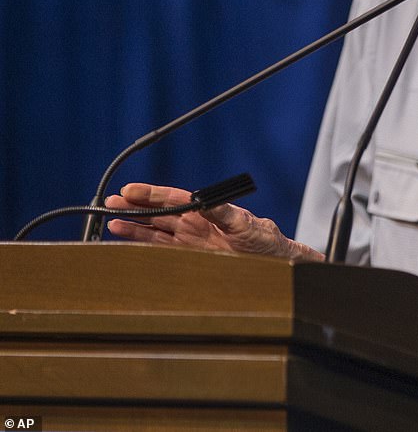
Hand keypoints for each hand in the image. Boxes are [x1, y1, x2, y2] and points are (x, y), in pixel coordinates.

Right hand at [105, 183, 322, 260]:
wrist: (273, 261)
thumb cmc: (263, 239)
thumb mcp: (246, 224)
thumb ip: (224, 213)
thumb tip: (204, 202)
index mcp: (206, 209)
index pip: (173, 198)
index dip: (151, 193)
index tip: (130, 190)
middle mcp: (194, 222)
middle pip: (159, 211)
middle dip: (134, 206)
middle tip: (110, 202)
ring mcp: (189, 239)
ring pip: (155, 229)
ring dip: (133, 225)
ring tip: (111, 221)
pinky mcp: (189, 255)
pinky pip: (161, 248)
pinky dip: (143, 244)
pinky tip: (126, 239)